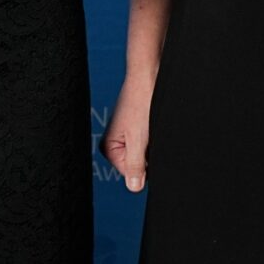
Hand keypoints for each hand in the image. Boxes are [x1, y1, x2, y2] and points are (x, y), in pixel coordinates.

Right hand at [101, 69, 153, 192]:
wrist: (148, 76)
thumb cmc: (141, 102)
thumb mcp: (139, 139)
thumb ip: (135, 165)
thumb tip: (134, 187)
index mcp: (108, 148)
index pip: (132, 174)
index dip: (145, 167)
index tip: (149, 148)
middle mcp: (115, 144)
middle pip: (138, 165)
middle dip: (149, 155)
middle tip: (150, 135)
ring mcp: (126, 136)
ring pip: (145, 154)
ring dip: (152, 145)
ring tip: (151, 128)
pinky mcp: (137, 129)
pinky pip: (148, 143)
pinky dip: (154, 137)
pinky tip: (154, 125)